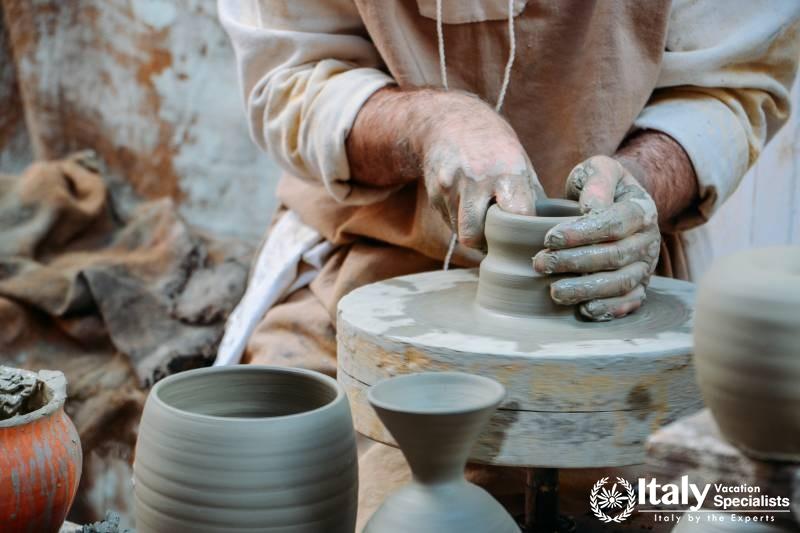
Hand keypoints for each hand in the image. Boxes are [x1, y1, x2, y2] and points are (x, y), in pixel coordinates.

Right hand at [347, 88, 542, 249]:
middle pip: (475, 235)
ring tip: (482, 217)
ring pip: (461, 232)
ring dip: (472, 233)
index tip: (521, 232)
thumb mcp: (519, 161)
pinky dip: (459, 221)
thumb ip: (532, 195)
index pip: (517, 216)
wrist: (448, 121)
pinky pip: (449, 222)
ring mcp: (450, 187)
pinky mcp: (434, 193)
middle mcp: (475, 180)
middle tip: (496, 238)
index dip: (520, 230)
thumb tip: (548, 228)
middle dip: (486, 242)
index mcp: (506, 172)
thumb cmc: (493, 145)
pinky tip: (464, 202)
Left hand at [532, 155, 659, 320]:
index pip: (614, 224)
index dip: (582, 233)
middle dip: (575, 262)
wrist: (614, 202)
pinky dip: (609, 308)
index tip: (550, 238)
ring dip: (587, 289)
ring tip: (555, 291)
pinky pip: (630, 302)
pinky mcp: (640, 285)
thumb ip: (596, 181)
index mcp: (641, 209)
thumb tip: (591, 208)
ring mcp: (646, 265)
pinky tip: (584, 310)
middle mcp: (648, 239)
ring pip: (622, 282)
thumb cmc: (598, 186)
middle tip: (540, 264)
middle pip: (615, 255)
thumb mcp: (598, 170)